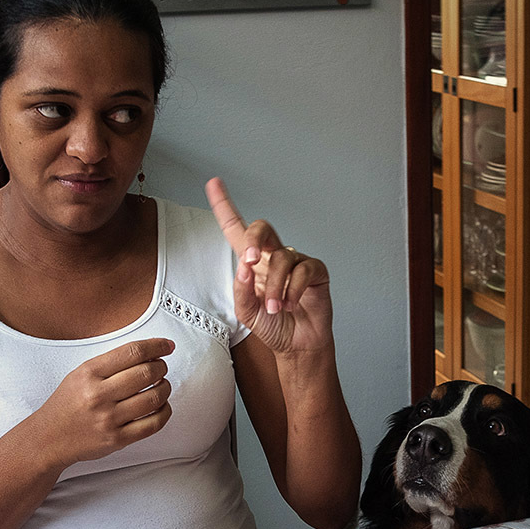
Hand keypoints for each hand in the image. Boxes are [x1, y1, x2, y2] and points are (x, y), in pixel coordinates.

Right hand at [33, 338, 174, 465]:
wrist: (48, 438)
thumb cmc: (67, 404)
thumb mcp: (80, 375)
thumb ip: (111, 363)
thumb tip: (150, 352)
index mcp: (89, 374)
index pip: (132, 352)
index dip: (156, 346)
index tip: (167, 346)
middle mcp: (98, 395)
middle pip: (147, 373)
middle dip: (161, 367)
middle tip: (161, 367)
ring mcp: (108, 418)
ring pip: (155, 398)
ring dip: (165, 388)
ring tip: (161, 385)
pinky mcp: (117, 439)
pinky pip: (154, 423)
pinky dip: (165, 412)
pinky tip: (162, 406)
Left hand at [205, 177, 333, 355]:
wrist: (297, 345)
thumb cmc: (273, 326)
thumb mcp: (247, 312)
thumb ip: (241, 290)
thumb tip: (245, 265)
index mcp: (253, 263)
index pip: (237, 229)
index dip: (224, 206)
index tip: (213, 183)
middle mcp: (273, 257)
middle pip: (262, 228)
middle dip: (254, 240)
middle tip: (251, 261)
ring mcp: (296, 262)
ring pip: (282, 258)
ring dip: (276, 286)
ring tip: (277, 308)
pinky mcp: (315, 271)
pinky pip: (304, 269)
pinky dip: (294, 289)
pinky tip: (291, 304)